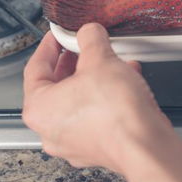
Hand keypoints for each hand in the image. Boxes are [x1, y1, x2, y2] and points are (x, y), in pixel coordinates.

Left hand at [23, 23, 181, 181]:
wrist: (145, 145)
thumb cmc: (116, 111)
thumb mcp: (102, 59)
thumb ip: (91, 39)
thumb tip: (89, 32)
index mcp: (39, 108)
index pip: (36, 68)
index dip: (50, 46)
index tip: (59, 37)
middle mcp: (51, 130)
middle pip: (57, 88)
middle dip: (76, 64)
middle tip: (86, 49)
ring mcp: (73, 143)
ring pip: (79, 103)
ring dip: (95, 81)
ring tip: (114, 65)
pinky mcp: (97, 149)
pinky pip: (96, 118)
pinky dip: (108, 100)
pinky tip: (127, 84)